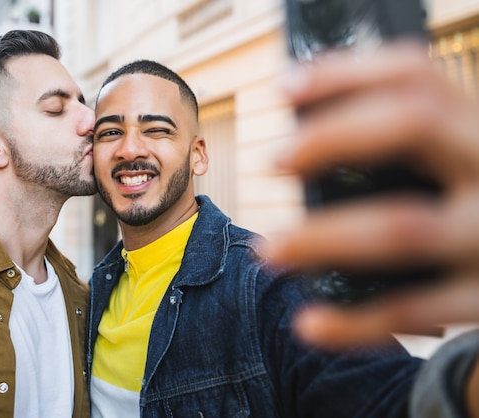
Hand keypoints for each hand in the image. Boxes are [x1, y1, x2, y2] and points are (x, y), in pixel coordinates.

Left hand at [269, 41, 478, 348]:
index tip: (284, 88)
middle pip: (414, 123)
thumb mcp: (459, 160)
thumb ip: (411, 143)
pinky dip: (354, 321)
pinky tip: (309, 324)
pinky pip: (413, 309)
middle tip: (272, 162)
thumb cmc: (476, 203)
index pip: (416, 75)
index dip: (345, 74)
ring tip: (268, 251)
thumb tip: (306, 129)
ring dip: (321, 238)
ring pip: (402, 226)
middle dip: (330, 137)